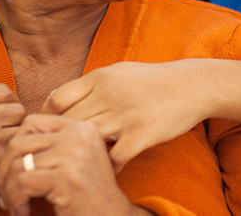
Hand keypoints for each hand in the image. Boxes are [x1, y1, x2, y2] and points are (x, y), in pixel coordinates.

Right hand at [0, 83, 24, 215]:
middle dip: (14, 120)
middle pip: (18, 109)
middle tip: (6, 131)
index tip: (4, 111)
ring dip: (14, 139)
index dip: (6, 101)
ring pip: (20, 132)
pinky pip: (14, 154)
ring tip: (3, 147)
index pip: (3, 91)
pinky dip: (9, 158)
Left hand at [0, 114, 145, 215]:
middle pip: (18, 143)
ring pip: (16, 165)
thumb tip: (11, 143)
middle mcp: (77, 136)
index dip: (15, 146)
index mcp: (81, 127)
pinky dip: (16, 201)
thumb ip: (54, 144)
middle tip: (7, 191)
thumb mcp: (78, 158)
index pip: (32, 122)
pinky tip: (24, 211)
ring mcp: (72, 156)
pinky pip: (22, 184)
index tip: (15, 169)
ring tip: (16, 205)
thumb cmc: (89, 193)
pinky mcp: (64, 178)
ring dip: (8, 190)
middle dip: (4, 170)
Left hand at [41, 60, 208, 171]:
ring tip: (83, 162)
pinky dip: (109, 166)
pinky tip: (110, 168)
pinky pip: (114, 158)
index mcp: (100, 78)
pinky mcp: (141, 134)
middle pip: (69, 122)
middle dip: (62, 139)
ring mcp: (125, 115)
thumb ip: (89, 84)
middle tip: (61, 153)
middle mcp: (108, 95)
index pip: (57, 99)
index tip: (52, 130)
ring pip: (88, 140)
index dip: (49, 118)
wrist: (191, 85)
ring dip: (84, 153)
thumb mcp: (118, 72)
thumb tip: (57, 97)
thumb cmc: (152, 80)